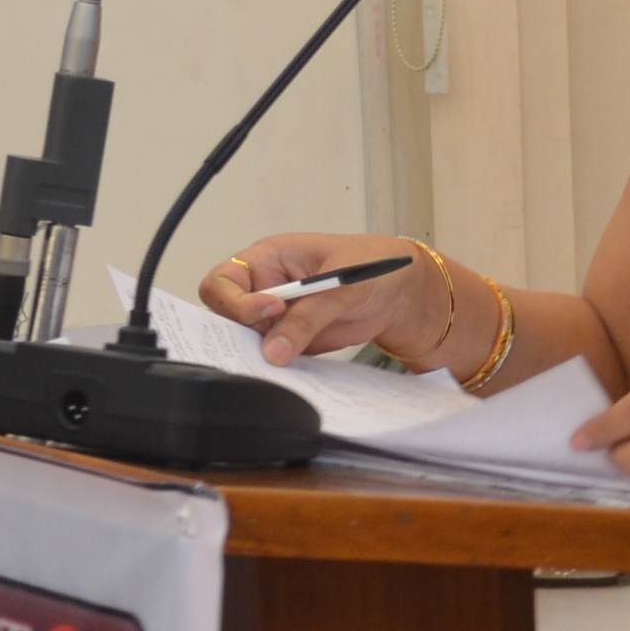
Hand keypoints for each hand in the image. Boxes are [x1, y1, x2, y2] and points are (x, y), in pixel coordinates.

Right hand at [195, 234, 454, 368]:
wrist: (404, 294)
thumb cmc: (374, 267)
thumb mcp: (343, 284)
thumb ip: (308, 317)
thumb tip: (274, 351)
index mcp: (268, 259)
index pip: (225, 280)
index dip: (237, 300)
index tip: (272, 309)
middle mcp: (265, 288)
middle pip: (226, 316)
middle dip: (242, 331)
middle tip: (274, 340)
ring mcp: (276, 318)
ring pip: (247, 342)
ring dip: (259, 354)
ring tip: (286, 358)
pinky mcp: (292, 342)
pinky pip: (273, 358)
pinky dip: (279, 368)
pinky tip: (293, 371)